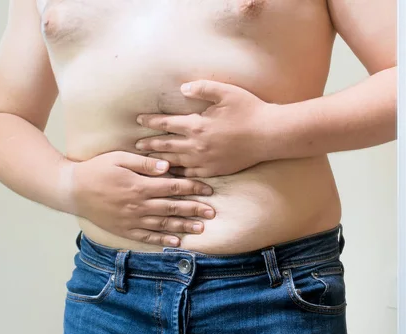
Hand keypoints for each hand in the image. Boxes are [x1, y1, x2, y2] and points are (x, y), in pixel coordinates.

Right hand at [70, 151, 215, 246]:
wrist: (71, 190)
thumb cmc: (96, 169)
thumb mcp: (119, 158)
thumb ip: (144, 163)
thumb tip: (168, 166)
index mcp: (140, 185)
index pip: (174, 187)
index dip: (193, 187)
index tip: (208, 189)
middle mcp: (138, 205)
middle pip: (173, 208)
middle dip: (195, 210)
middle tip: (213, 212)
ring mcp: (132, 220)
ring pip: (163, 224)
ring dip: (184, 227)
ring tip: (201, 229)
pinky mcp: (124, 229)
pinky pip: (147, 237)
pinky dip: (162, 240)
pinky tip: (176, 242)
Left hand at [135, 80, 274, 176]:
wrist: (269, 134)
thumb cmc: (249, 110)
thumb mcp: (225, 92)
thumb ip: (201, 88)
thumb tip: (181, 88)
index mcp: (197, 124)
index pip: (166, 124)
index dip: (150, 122)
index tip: (138, 121)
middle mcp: (197, 145)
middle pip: (166, 146)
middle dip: (150, 145)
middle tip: (136, 146)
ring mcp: (205, 160)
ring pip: (176, 162)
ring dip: (160, 160)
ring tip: (149, 161)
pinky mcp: (214, 170)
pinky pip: (191, 174)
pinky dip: (178, 173)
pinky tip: (173, 173)